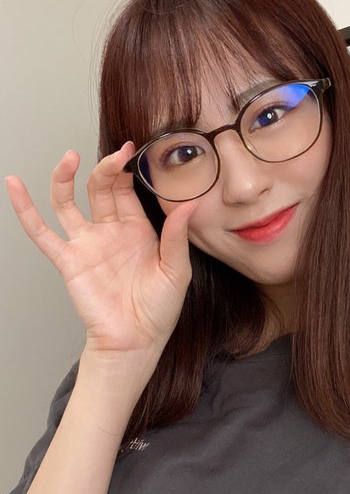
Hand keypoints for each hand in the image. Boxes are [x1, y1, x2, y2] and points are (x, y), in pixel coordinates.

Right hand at [5, 143, 197, 354]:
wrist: (135, 341)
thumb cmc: (158, 310)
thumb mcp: (176, 270)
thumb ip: (176, 236)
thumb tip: (188, 204)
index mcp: (137, 230)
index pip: (128, 190)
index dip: (128, 170)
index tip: (134, 151)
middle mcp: (110, 232)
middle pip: (101, 189)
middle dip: (107, 168)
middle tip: (118, 154)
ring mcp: (87, 244)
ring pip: (68, 202)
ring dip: (65, 178)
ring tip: (70, 158)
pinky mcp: (69, 260)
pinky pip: (42, 233)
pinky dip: (26, 210)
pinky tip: (15, 186)